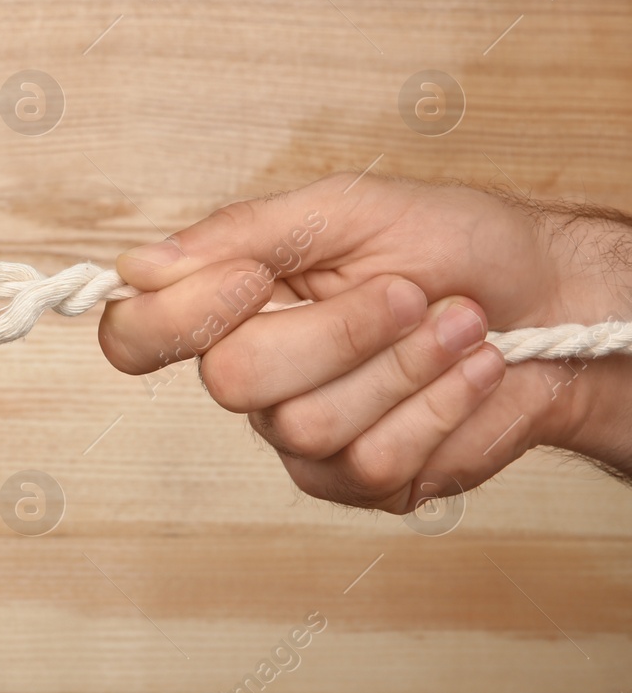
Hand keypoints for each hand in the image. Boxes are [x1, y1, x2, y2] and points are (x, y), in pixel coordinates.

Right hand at [96, 173, 631, 511]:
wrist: (556, 302)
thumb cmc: (455, 246)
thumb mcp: (347, 209)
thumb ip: (243, 234)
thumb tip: (140, 265)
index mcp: (228, 303)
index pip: (135, 335)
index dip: (178, 318)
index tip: (253, 279)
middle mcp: (251, 377)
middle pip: (231, 382)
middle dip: (339, 331)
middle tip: (406, 293)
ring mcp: (300, 438)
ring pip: (311, 426)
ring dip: (406, 367)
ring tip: (461, 324)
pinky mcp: (361, 483)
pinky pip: (375, 463)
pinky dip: (440, 406)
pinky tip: (472, 370)